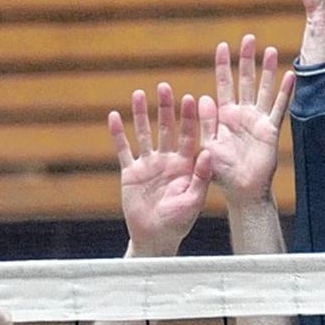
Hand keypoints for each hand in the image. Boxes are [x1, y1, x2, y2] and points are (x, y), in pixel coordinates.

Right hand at [108, 83, 211, 255]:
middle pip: (166, 128)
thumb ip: (201, 177)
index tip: (192, 99)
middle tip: (164, 87)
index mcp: (185, 165)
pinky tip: (113, 116)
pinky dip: (118, 134)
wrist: (155, 238)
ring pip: (144, 134)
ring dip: (142, 114)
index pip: (188, 136)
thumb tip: (210, 152)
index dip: (189, 118)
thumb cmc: (179, 222)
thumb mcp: (194, 200)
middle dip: (166, 108)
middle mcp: (167, 160)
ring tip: (139, 93)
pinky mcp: (130, 172)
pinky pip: (123, 150)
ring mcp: (148, 165)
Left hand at [198, 36, 293, 207]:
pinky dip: (285, 92)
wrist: (242, 190)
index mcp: (223, 116)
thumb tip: (202, 98)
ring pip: (264, 90)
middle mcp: (241, 114)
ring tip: (270, 51)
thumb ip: (207, 123)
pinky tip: (290, 75)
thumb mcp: (208, 146)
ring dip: (267, 71)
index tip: (222, 46)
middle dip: (246, 60)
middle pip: (245, 81)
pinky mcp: (271, 130)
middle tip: (248, 38)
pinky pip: (279, 108)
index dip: (223, 66)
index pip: (223, 85)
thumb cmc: (221, 172)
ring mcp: (257, 120)